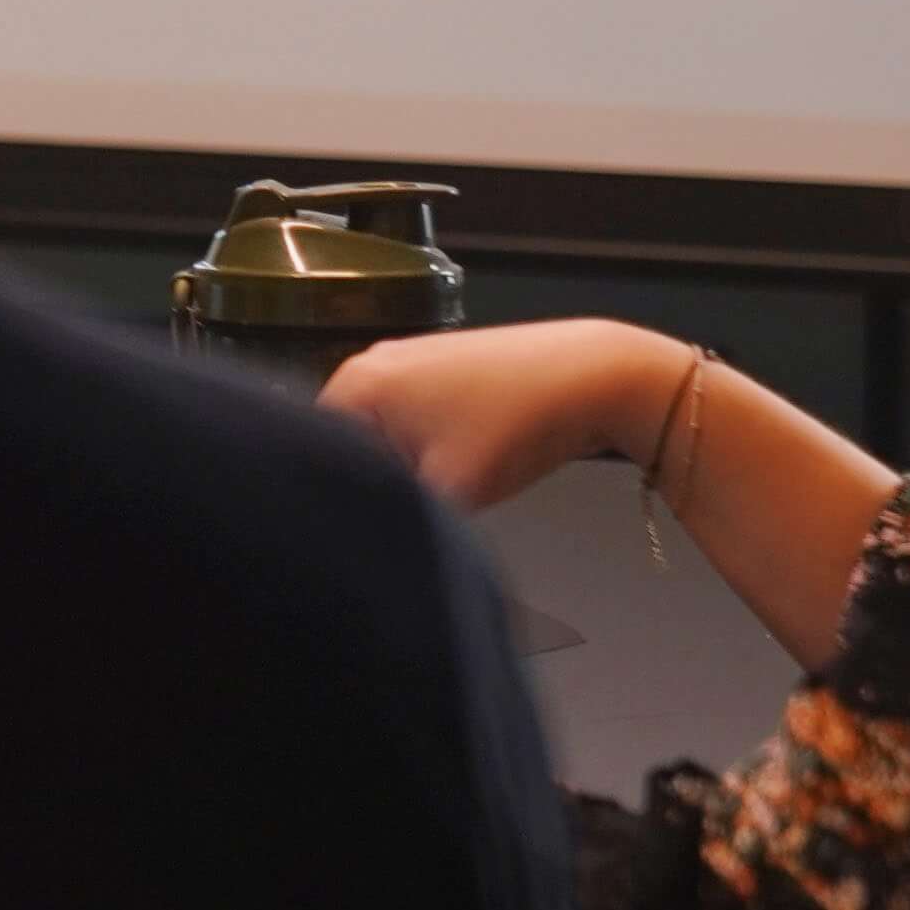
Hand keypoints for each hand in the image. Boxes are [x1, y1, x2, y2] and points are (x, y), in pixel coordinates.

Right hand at [318, 318, 684, 513]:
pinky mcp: (440, 367)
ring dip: (408, 466)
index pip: (313, 459)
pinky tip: (465, 461)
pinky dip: (430, 447)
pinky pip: (412, 419)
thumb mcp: (446, 490)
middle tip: (414, 512)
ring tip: (446, 485)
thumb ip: (394, 521)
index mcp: (352, 384)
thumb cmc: (517, 425)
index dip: (343, 502)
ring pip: (383, 436)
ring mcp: (405, 361)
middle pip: (347, 447)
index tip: (373, 529)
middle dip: (379, 482)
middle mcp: (368, 364)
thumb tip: (363, 548)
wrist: (596, 376)